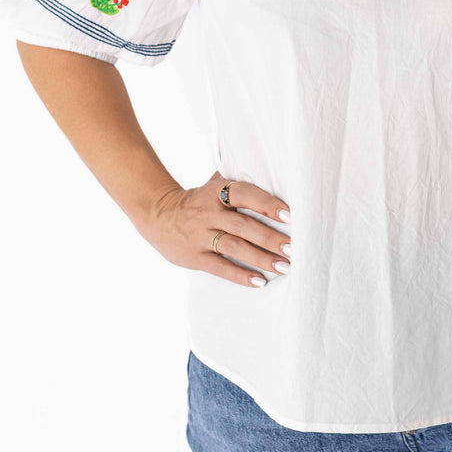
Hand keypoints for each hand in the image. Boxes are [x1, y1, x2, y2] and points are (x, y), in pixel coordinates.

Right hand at [139, 170, 290, 287]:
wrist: (157, 214)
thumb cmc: (198, 199)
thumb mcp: (213, 184)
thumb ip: (238, 179)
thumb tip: (272, 170)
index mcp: (216, 192)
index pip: (244, 194)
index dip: (266, 203)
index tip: (289, 215)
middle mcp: (208, 213)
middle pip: (244, 226)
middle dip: (271, 238)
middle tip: (294, 248)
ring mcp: (200, 235)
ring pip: (235, 247)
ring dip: (261, 258)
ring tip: (284, 267)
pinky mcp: (194, 256)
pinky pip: (220, 267)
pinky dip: (240, 275)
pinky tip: (259, 281)